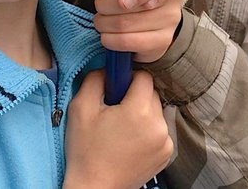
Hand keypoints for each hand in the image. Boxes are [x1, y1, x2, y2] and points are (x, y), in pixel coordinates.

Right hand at [62, 70, 172, 188]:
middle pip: (151, 93)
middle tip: (114, 109)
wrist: (95, 188)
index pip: (144, 77)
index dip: (127, 77)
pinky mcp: (166, 155)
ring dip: (142, 113)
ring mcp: (165, 142)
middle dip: (134, 95)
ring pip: (156, 111)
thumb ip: (96, 79)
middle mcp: (158, 125)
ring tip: (121, 128)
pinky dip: (148, 130)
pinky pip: (159, 129)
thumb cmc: (86, 149)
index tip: (115, 88)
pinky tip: (130, 141)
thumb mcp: (81, 107)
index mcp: (139, 111)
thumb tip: (108, 69)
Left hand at [94, 0, 183, 63]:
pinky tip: (107, 36)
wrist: (153, 27)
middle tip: (99, 6)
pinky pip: (127, 40)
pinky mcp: (163, 40)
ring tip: (101, 21)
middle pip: (124, 0)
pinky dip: (109, 39)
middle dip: (103, 5)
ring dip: (103, 23)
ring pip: (123, 22)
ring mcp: (169, 18)